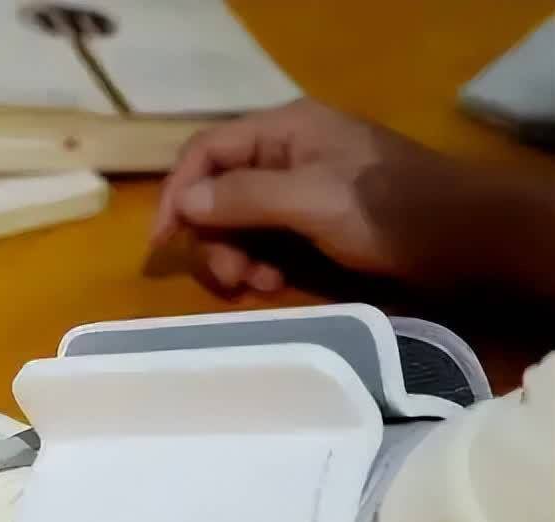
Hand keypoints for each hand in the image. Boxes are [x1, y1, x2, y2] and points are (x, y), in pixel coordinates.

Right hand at [150, 99, 487, 294]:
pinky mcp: (312, 222)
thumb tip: (184, 202)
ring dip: (236, 257)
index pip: (205, 152)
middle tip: (229, 278)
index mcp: (282, 131)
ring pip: (237, 222)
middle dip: (214, 238)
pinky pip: (264, 240)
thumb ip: (243, 198)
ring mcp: (299, 189)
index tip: (164, 243)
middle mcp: (284, 154)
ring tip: (258, 286)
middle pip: (216, 192)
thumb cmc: (387, 210)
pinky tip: (275, 285)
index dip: (176, 194)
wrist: (461, 238)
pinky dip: (260, 264)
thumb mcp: (310, 200)